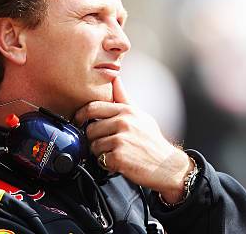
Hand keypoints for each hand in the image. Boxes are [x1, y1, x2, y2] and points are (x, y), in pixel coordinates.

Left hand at [74, 77, 191, 202]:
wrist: (166, 165)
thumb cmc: (152, 142)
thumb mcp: (141, 115)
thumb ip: (125, 98)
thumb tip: (116, 79)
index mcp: (127, 111)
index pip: (93, 107)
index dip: (80, 115)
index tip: (78, 122)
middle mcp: (123, 122)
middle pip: (90, 129)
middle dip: (94, 138)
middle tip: (104, 144)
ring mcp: (121, 139)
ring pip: (94, 146)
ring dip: (101, 153)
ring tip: (115, 153)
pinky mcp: (119, 157)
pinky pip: (100, 159)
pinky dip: (107, 164)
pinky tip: (118, 162)